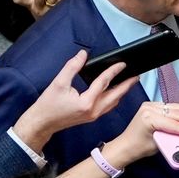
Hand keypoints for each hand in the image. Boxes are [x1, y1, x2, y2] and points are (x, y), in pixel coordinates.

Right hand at [11, 51, 136, 151]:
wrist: (42, 122)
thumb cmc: (48, 105)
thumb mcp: (58, 83)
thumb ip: (72, 67)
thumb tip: (82, 55)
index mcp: (86, 103)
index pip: (104, 83)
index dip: (113, 71)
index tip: (122, 64)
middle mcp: (93, 110)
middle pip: (116, 95)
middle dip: (127, 84)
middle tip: (136, 75)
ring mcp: (94, 115)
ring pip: (114, 102)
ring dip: (122, 92)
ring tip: (129, 82)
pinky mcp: (92, 117)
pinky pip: (108, 106)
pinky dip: (114, 98)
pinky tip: (115, 91)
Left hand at [104, 100, 178, 169]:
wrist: (125, 145)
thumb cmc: (139, 147)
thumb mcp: (159, 146)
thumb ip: (174, 140)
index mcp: (148, 118)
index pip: (174, 125)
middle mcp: (149, 108)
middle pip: (177, 114)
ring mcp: (150, 105)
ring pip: (176, 107)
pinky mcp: (153, 105)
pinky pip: (172, 107)